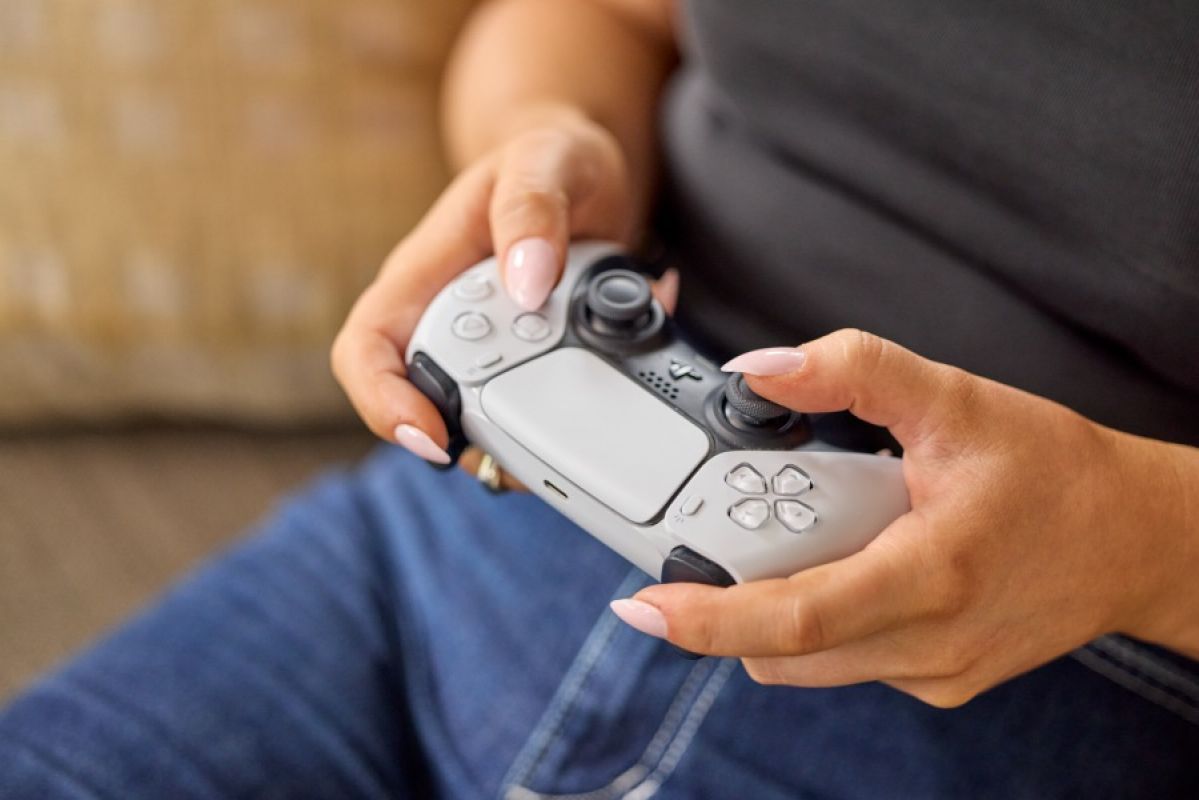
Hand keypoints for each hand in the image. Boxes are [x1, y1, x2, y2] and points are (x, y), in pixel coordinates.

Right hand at [332, 109, 637, 466]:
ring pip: (486, 420)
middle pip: (426, 406)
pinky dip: (585, 404)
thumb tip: (525, 282)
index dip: (382, 402)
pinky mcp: (534, 359)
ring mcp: (490, 346)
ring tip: (582, 432)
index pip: (367, 350)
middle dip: (473, 443)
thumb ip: (531, 210)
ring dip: (533, 439)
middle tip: (530, 456)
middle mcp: (446, 320)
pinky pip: (545, 402)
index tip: (430, 436)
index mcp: (423, 275)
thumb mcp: (545, 159)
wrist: (586, 166)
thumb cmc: (550, 156)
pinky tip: (626, 371)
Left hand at [612, 329, 1198, 706]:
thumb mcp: (957, 399)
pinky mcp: (939, 683)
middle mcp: (928, 643)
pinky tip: (844, 564)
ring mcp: (934, 673)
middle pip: (782, 648)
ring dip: (770, 612)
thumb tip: (759, 370)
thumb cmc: (1057, 473)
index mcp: (932, 575)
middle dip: (723, 608)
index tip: (643, 605)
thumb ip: (853, 372)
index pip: (794, 618)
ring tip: (790, 544)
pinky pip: (845, 662)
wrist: (1136, 540)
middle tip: (700, 552)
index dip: (706, 619)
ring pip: (808, 662)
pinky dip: (817, 622)